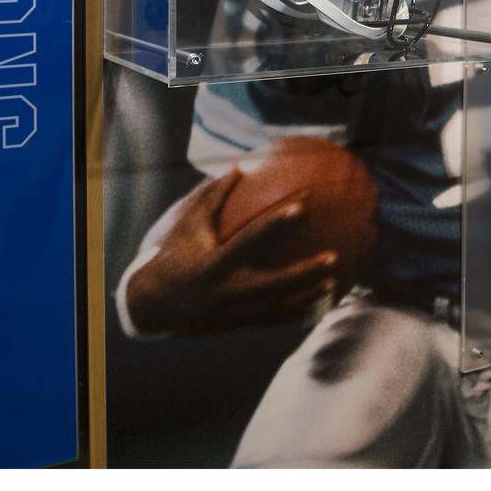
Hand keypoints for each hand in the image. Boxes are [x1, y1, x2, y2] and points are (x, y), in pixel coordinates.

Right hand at [126, 168, 340, 333]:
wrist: (152, 307)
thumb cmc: (173, 256)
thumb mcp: (187, 226)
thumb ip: (213, 197)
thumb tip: (238, 166)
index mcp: (215, 261)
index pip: (251, 238)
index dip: (278, 222)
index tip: (304, 206)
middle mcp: (227, 289)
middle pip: (275, 283)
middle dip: (305, 272)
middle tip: (334, 257)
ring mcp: (235, 311)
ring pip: (279, 307)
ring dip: (309, 296)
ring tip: (337, 284)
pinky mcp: (238, 324)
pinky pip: (273, 320)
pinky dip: (297, 313)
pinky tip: (321, 305)